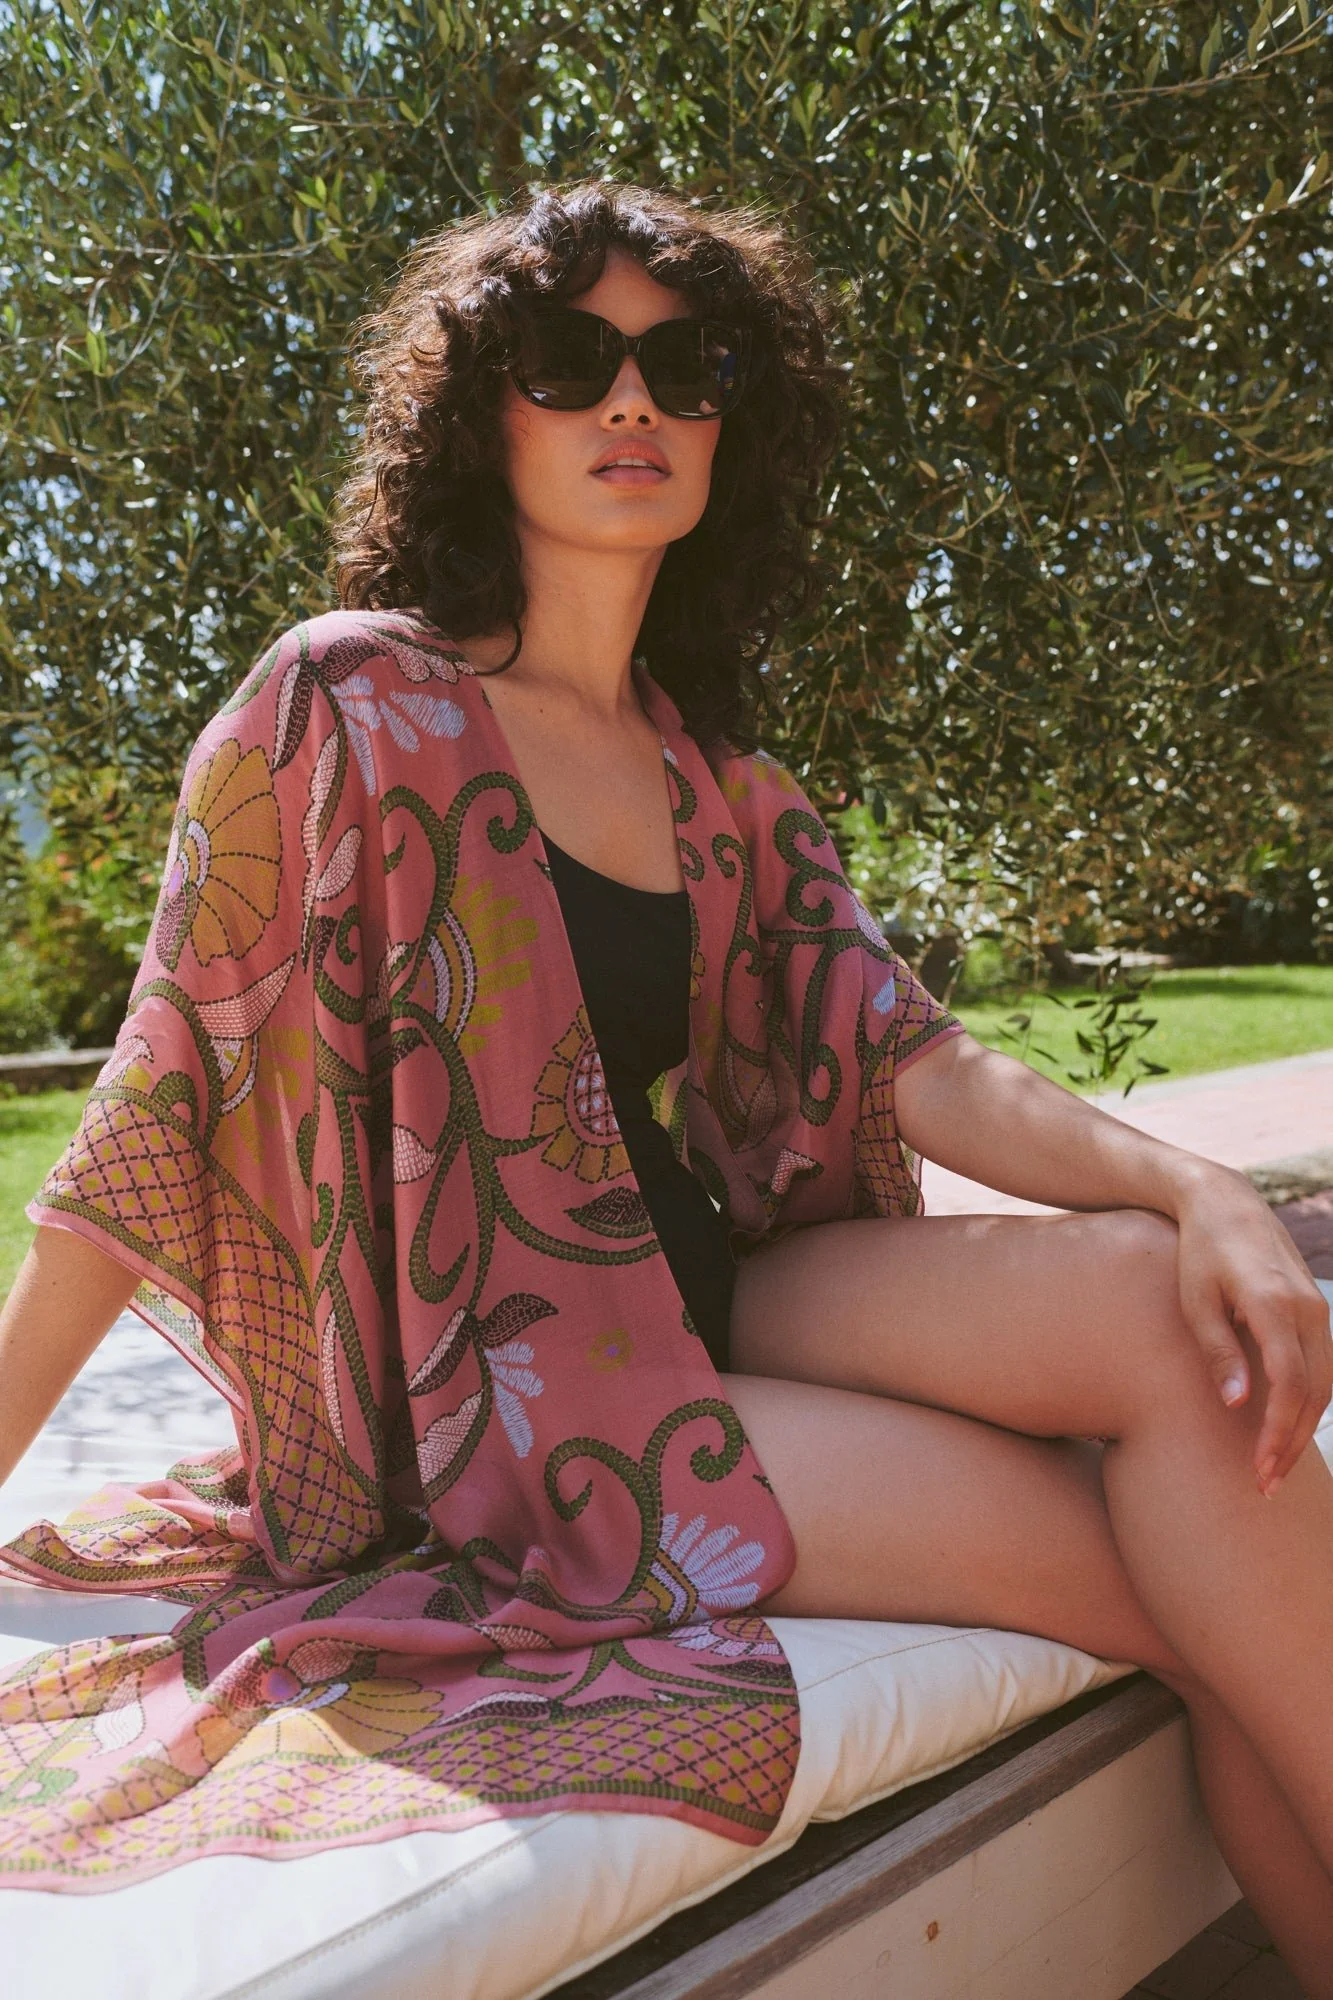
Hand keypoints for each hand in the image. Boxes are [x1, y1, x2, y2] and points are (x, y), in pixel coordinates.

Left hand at [1172, 1167, 1332, 1496]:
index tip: (1260, 1470)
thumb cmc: (1199, 1253)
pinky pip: (1324, 1366)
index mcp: (1274, 1305)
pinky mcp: (1317, 1310)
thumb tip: (1237, 1405)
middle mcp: (1307, 1307)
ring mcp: (1318, 1307)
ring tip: (1274, 1467)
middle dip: (1293, 1443)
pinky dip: (1310, 1402)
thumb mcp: (1195, 1300)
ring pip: (1327, 1384)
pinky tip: (1287, 1428)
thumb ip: (1217, 1351)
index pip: (1291, 1384)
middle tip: (1265, 1485)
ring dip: (1304, 1428)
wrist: (1225, 1204)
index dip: (1279, 1433)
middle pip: (1316, 1392)